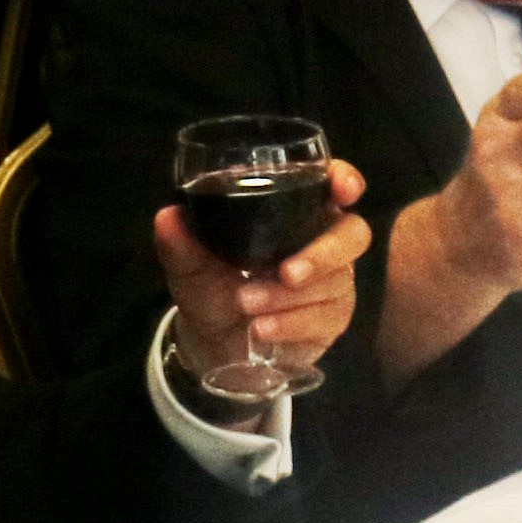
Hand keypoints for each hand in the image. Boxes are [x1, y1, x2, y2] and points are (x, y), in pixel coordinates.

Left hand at [147, 158, 369, 398]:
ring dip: (288, 297)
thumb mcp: (189, 265)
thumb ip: (181, 242)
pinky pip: (326, 318)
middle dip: (323, 253)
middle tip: (287, 272)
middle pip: (353, 234)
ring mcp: (334, 281)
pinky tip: (264, 329)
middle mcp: (322, 241)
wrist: (213, 342)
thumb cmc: (210, 287)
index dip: (345, 180)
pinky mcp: (332, 318)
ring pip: (335, 282)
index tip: (342, 189)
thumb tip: (168, 217)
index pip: (332, 185)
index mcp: (293, 213)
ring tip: (247, 304)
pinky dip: (293, 324)